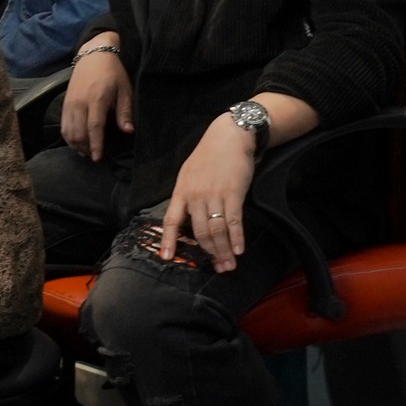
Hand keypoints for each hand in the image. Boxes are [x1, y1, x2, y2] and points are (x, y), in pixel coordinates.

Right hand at [58, 37, 131, 160]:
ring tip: (86, 152)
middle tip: (95, 157)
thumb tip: (128, 131)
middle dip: (86, 148)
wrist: (93, 55)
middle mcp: (80, 102)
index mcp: (97, 99)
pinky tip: (76, 143)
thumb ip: (124, 112)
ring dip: (76, 145)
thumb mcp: (124, 90)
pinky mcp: (64, 103)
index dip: (96, 145)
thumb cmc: (113, 73)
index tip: (98, 158)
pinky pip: (63, 125)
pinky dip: (68, 138)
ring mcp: (70, 103)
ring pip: (68, 131)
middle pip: (79, 132)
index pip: (94, 127)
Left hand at [159, 119, 256, 271]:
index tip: (167, 258)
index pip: (171, 220)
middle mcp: (195, 195)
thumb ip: (187, 195)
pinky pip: (233, 221)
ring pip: (216, 230)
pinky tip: (239, 250)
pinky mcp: (233, 193)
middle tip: (217, 268)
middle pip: (199, 232)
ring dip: (223, 251)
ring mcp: (214, 194)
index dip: (168, 240)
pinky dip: (236, 238)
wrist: (229, 137)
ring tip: (229, 264)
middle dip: (208, 253)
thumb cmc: (209, 156)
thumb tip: (187, 217)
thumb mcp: (189, 173)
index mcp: (181, 191)